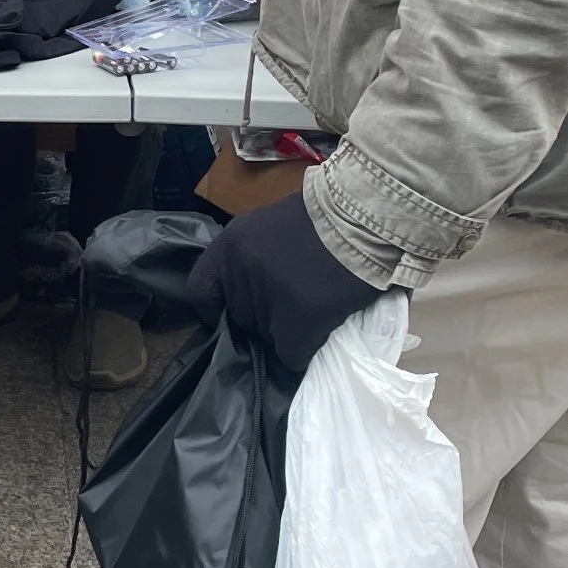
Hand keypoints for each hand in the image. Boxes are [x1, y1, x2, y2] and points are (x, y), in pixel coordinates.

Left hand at [185, 191, 382, 372]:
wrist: (368, 212)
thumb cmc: (327, 215)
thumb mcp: (271, 227)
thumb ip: (253, 258)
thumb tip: (249, 294)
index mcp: (231, 245)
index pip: (200, 292)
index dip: (216, 310)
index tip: (233, 314)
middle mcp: (241, 271)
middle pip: (240, 318)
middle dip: (263, 318)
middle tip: (293, 304)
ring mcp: (268, 297)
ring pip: (268, 339)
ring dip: (288, 333)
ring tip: (314, 311)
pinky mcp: (299, 319)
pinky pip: (291, 355)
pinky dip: (305, 350)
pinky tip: (322, 330)